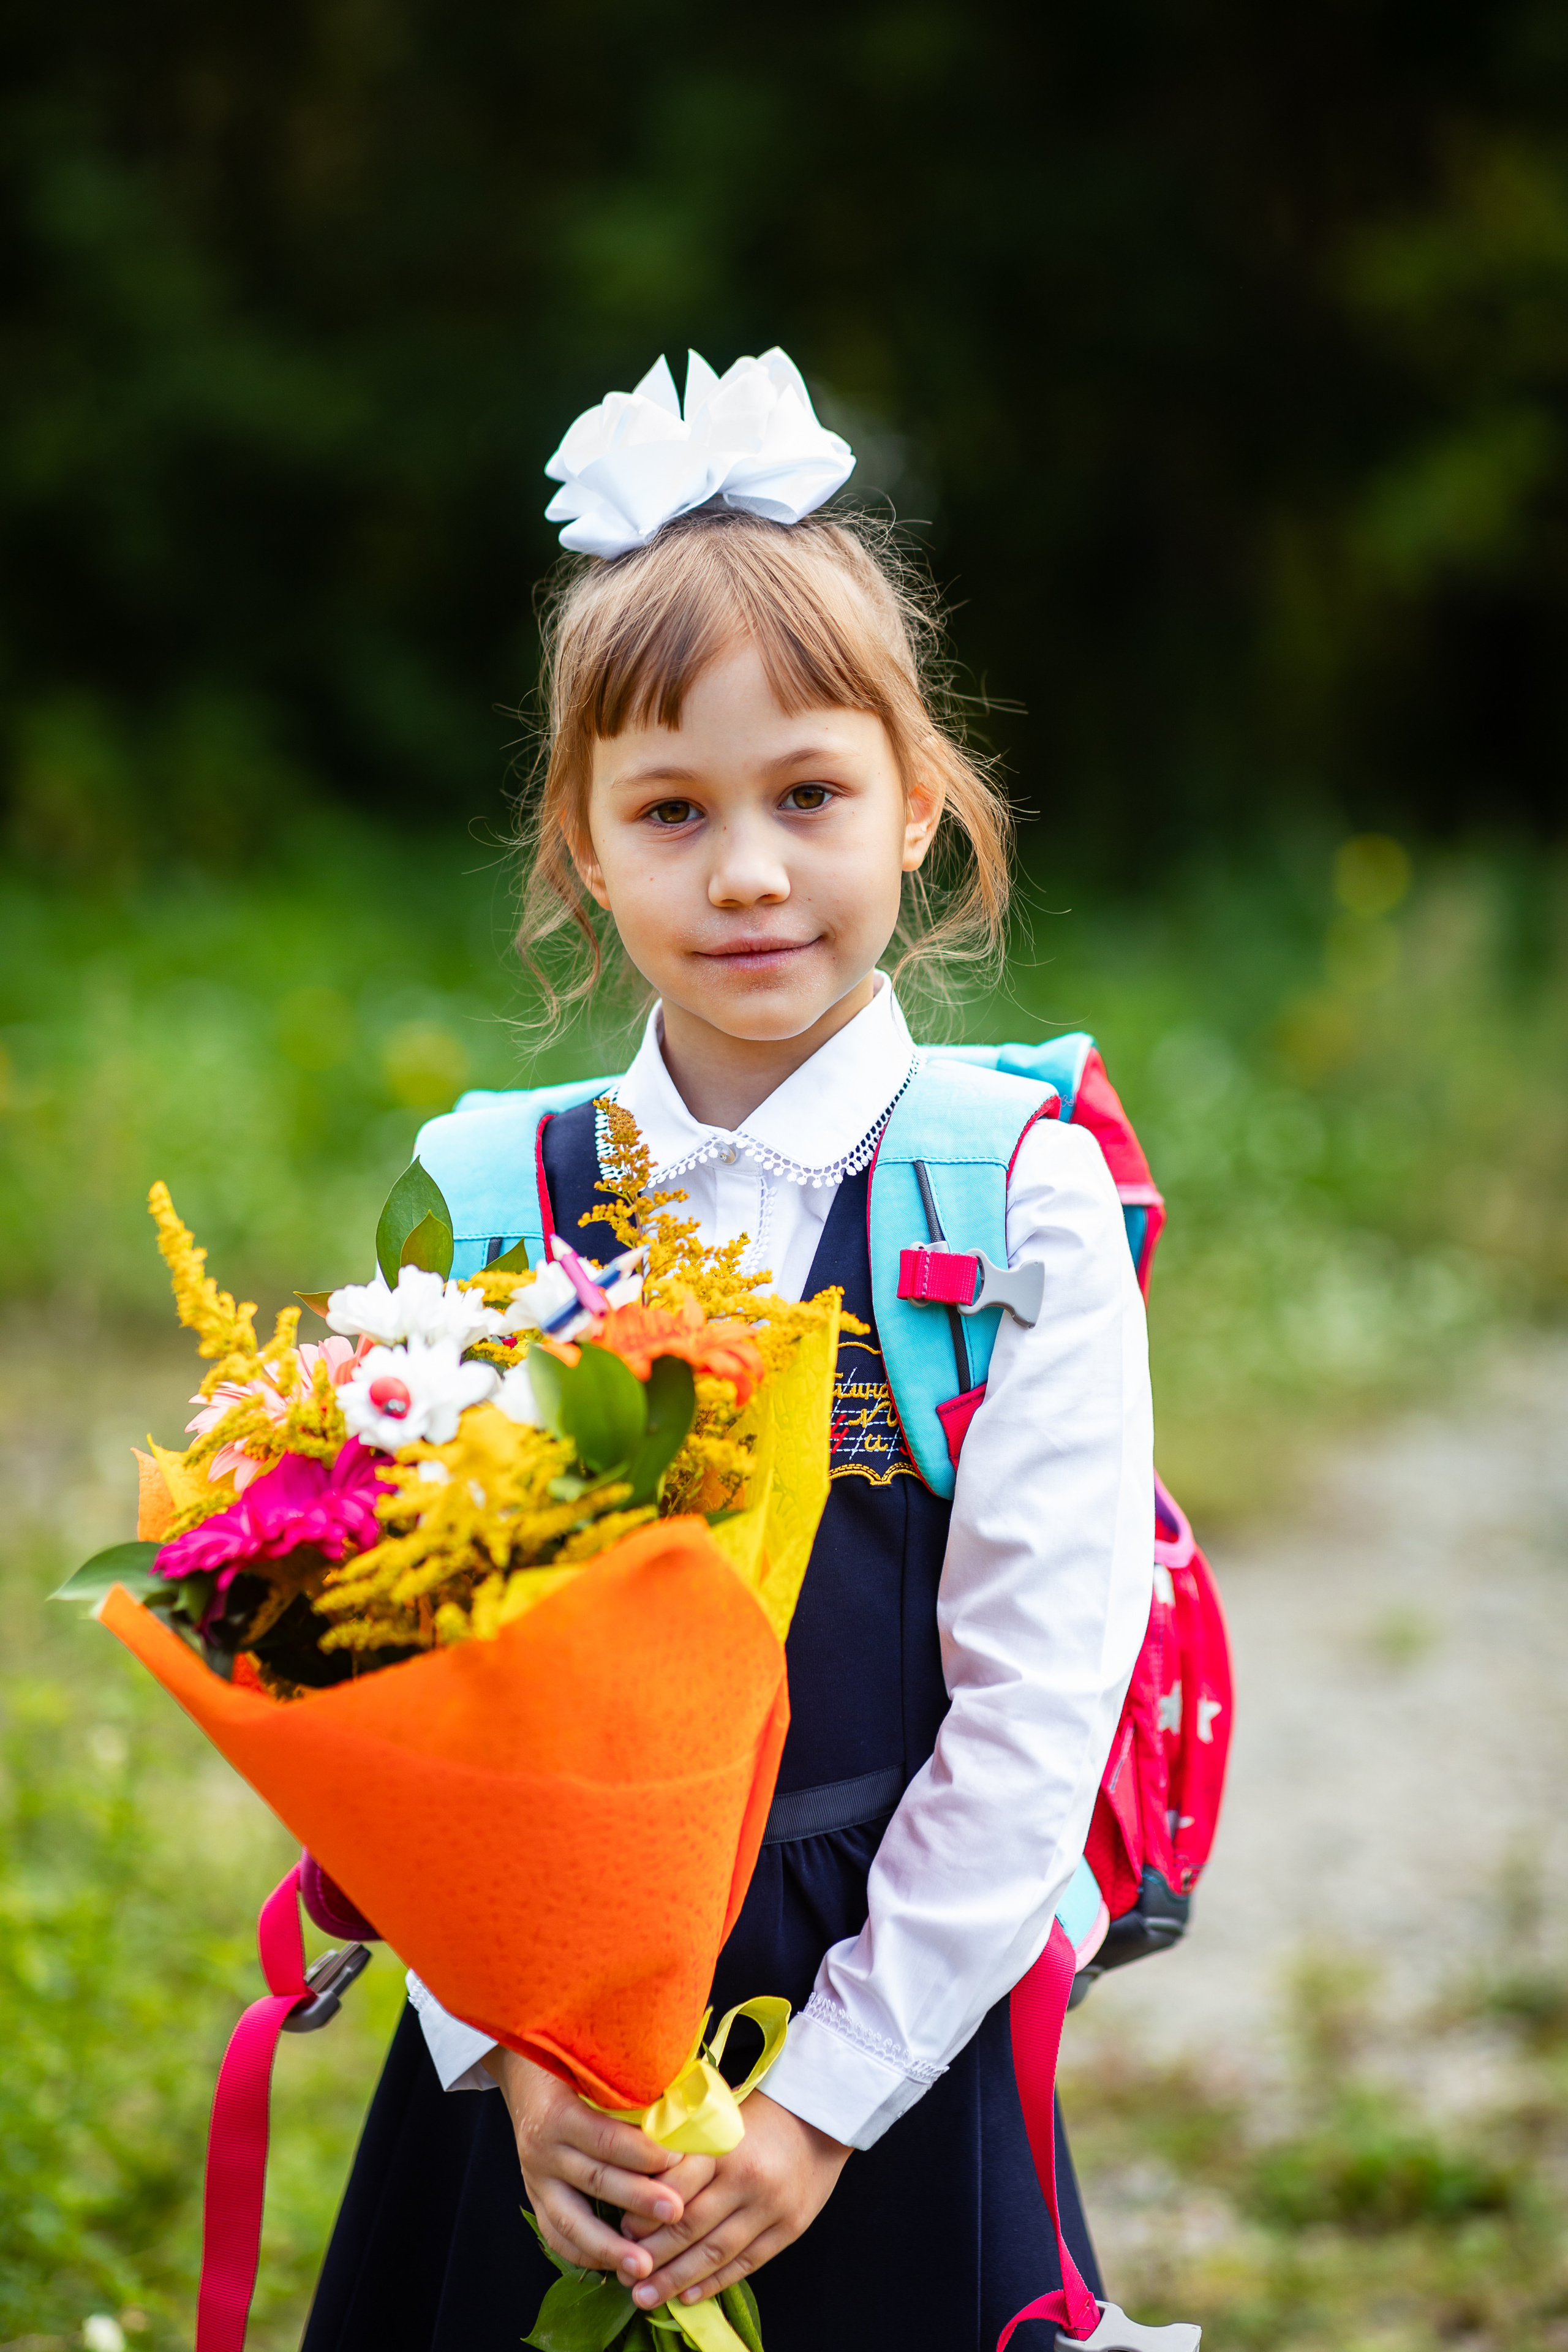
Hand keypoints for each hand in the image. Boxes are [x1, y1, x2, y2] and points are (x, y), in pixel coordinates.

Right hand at [483, 2047, 715, 2276]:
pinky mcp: (535, 2197)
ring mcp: (536, 2178)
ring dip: (610, 2246)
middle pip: (594, 2179)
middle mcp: (543, 2148)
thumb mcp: (595, 2065)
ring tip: (645, 2267)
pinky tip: (612, 2269)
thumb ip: (631, 2084)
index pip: (605, 2137)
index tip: (679, 2158)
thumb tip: (686, 2102)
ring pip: (571, 2220)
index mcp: (560, 2112)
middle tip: (676, 2213)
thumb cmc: (572, 2063)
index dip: (642, 2150)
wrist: (523, 2071)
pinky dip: (584, 2253)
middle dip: (638, 2200)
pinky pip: (556, 2235)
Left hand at [617, 2092, 850, 2308]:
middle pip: (691, 2226)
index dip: (644, 2214)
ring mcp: (770, 2207)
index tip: (620, 2231)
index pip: (676, 2186)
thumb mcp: (717, 2118)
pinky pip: (745, 2264)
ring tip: (645, 2297)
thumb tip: (634, 2178)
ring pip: (715, 2253)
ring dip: (676, 2280)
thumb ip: (682, 2146)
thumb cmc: (756, 2117)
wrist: (819, 2120)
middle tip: (623, 2276)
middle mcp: (746, 2177)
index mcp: (723, 2144)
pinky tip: (687, 2296)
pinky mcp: (788, 2229)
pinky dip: (714, 2283)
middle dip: (653, 2257)